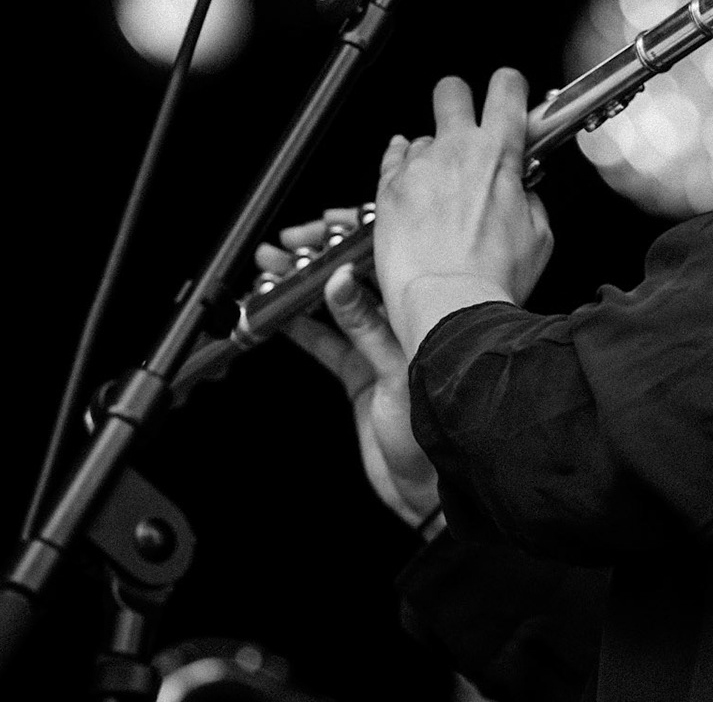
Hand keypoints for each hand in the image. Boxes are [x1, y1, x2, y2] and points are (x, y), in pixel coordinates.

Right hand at [259, 211, 438, 529]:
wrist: (434, 485)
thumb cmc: (442, 428)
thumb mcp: (397, 372)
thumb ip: (366, 328)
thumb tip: (339, 284)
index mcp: (424, 310)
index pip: (385, 259)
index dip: (351, 239)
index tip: (319, 228)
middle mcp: (404, 322)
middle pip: (356, 276)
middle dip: (318, 258)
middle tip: (284, 248)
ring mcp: (380, 348)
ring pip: (335, 305)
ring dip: (301, 288)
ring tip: (271, 271)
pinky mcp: (361, 375)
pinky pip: (325, 342)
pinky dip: (300, 327)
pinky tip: (277, 313)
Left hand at [373, 68, 553, 357]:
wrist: (448, 307)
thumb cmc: (493, 279)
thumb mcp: (539, 238)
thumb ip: (531, 200)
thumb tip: (523, 192)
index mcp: (499, 155)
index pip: (506, 88)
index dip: (508, 87)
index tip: (507, 97)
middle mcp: (455, 150)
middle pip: (451, 90)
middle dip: (458, 100)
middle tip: (463, 125)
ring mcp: (418, 167)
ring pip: (422, 137)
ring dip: (432, 156)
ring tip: (439, 194)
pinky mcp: (388, 189)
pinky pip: (393, 160)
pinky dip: (404, 170)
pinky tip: (414, 191)